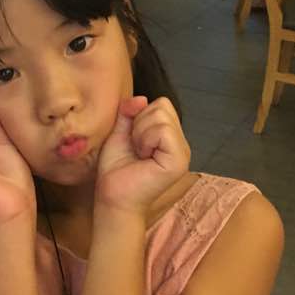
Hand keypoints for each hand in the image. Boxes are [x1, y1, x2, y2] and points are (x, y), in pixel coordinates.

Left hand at [94, 96, 190, 214]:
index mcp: (170, 136)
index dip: (140, 115)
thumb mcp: (120, 132)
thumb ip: (129, 112)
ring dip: (141, 133)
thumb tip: (141, 98)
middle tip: (136, 147)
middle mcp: (181, 143)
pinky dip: (146, 139)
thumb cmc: (116, 169)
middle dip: (140, 123)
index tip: (132, 138)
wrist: (112, 197)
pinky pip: (163, 131)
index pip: (161, 104)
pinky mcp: (179, 161)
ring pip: (161, 116)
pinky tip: (142, 156)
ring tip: (139, 153)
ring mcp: (182, 152)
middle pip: (162, 106)